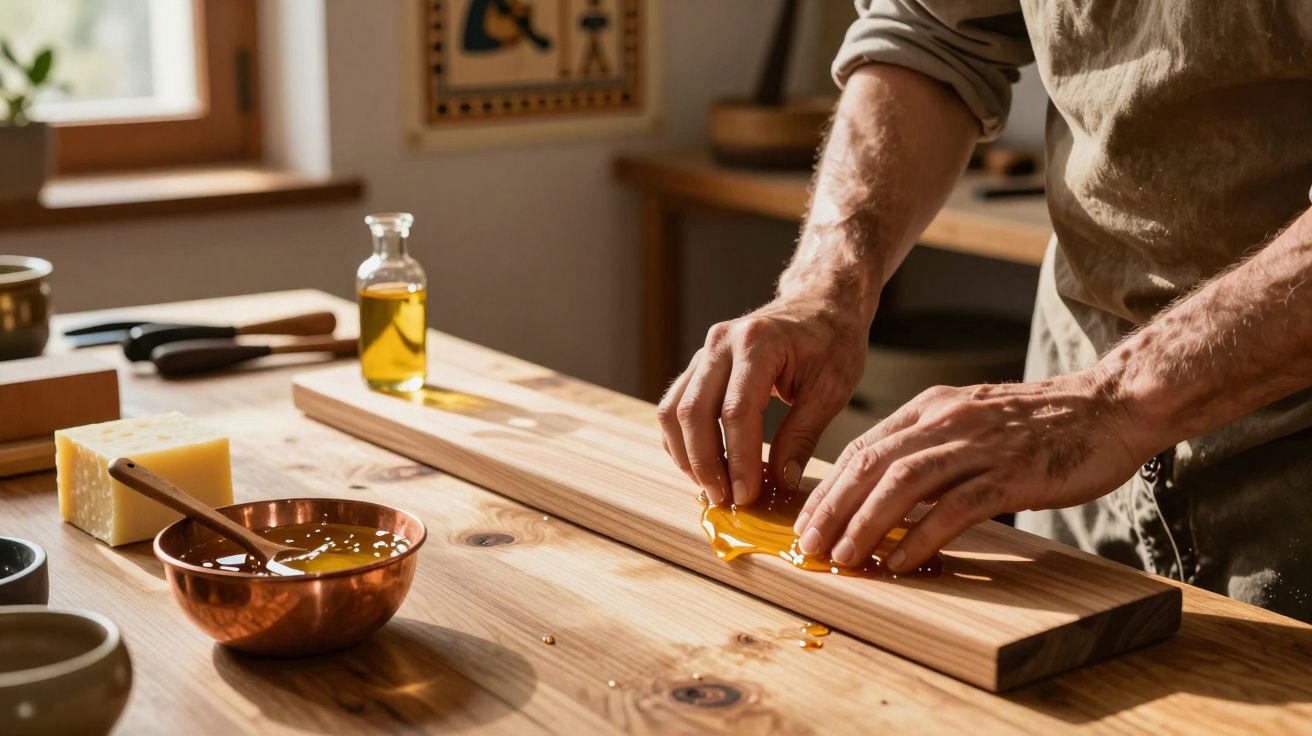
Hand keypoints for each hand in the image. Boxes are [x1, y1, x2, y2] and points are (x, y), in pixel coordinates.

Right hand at [658, 295, 867, 505]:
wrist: (819, 304)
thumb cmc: (832, 342)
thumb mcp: (831, 389)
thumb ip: (802, 435)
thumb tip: (779, 481)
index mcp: (758, 343)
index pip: (736, 411)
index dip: (738, 459)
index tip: (747, 495)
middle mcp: (721, 343)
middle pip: (694, 412)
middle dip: (706, 464)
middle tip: (725, 499)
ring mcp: (704, 352)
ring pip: (673, 410)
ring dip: (687, 455)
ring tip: (711, 487)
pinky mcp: (699, 365)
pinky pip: (674, 406)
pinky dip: (681, 440)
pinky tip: (702, 466)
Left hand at [793, 369, 1152, 572]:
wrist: (1111, 406)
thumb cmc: (1041, 423)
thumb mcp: (971, 421)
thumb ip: (930, 447)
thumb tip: (886, 493)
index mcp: (932, 407)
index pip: (863, 448)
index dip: (828, 489)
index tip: (805, 522)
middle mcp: (947, 420)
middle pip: (871, 464)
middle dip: (832, 509)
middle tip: (807, 547)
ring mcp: (980, 445)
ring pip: (904, 483)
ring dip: (865, 524)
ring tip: (842, 558)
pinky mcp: (1013, 473)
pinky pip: (955, 508)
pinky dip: (921, 536)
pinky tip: (900, 561)